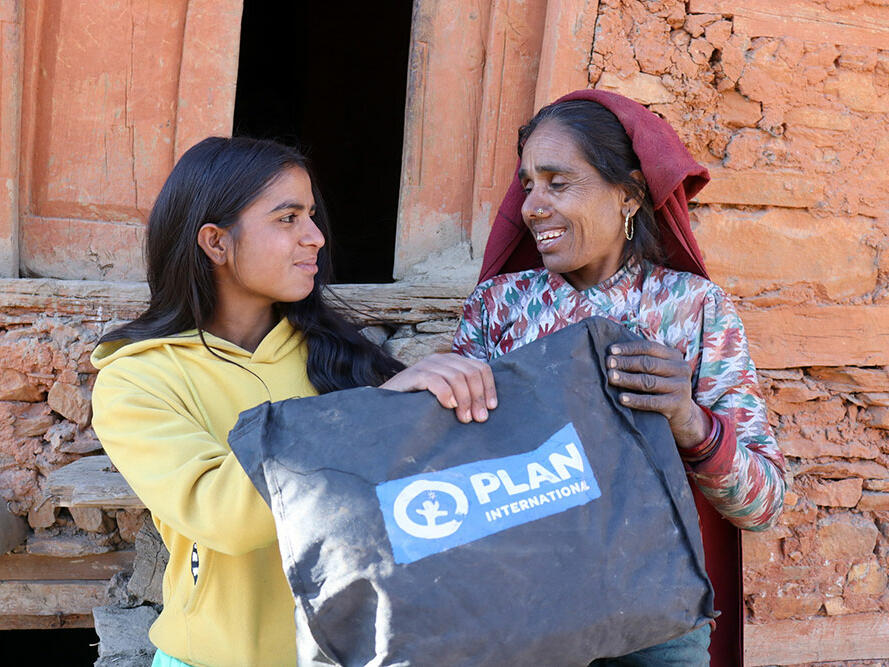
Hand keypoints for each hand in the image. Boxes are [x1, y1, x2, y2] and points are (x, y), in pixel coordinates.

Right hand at [380, 353, 497, 422]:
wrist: (387, 405)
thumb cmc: (420, 405)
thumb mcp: (446, 398)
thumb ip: (463, 396)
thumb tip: (488, 409)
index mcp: (453, 362)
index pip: (481, 368)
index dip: (489, 388)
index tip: (492, 408)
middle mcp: (442, 359)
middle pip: (471, 373)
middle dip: (478, 397)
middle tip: (478, 419)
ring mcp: (427, 365)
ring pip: (456, 377)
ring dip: (464, 399)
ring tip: (464, 419)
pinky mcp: (414, 374)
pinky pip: (435, 380)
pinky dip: (445, 393)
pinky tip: (448, 406)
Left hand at [606, 341, 709, 448]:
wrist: (683, 415)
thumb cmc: (662, 389)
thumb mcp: (659, 371)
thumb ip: (644, 360)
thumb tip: (613, 353)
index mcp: (675, 356)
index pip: (649, 347)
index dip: (629, 348)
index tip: (611, 350)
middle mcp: (681, 369)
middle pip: (648, 363)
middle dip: (626, 363)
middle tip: (608, 363)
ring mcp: (681, 387)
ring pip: (648, 381)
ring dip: (627, 379)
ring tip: (611, 377)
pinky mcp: (677, 404)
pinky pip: (651, 401)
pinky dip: (635, 400)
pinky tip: (621, 398)